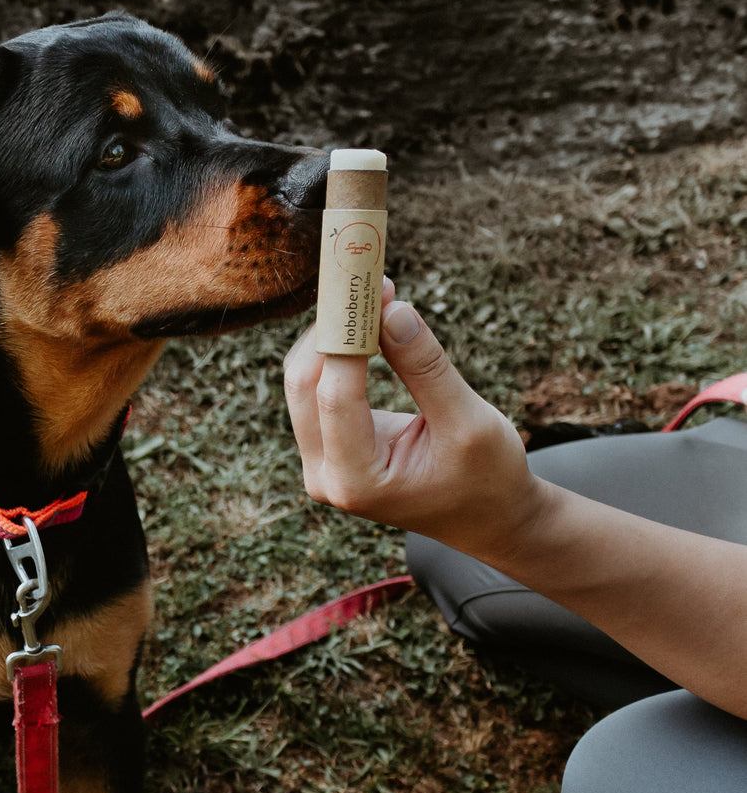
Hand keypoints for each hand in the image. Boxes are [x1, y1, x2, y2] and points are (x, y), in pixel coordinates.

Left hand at [283, 282, 547, 563]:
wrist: (489, 518)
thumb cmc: (489, 477)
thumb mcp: (469, 423)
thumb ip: (426, 369)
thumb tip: (391, 309)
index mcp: (357, 480)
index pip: (336, 395)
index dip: (347, 333)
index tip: (369, 282)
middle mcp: (325, 475)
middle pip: (305, 383)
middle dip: (333, 326)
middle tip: (366, 275)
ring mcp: (320, 462)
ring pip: (304, 381)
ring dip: (333, 333)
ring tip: (371, 290)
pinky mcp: (326, 446)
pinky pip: (318, 388)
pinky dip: (338, 351)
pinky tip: (364, 318)